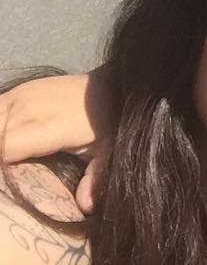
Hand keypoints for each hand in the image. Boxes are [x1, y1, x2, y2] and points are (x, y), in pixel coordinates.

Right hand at [0, 67, 115, 213]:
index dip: (2, 168)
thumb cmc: (105, 123)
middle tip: (8, 174)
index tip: (7, 183)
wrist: (108, 86)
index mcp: (49, 127)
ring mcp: (21, 96)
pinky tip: (4, 141)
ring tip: (7, 161)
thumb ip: (95, 178)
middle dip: (0, 158)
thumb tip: (87, 207)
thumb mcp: (106, 151)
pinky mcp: (17, 91)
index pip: (6, 148)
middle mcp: (29, 109)